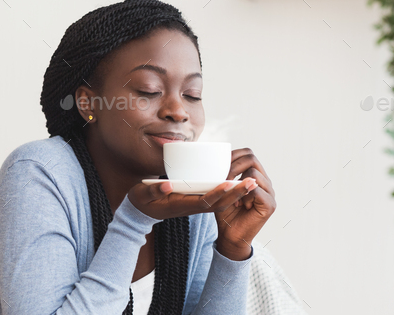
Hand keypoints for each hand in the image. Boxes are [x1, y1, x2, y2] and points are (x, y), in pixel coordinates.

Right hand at [127, 179, 256, 219]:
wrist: (141, 212)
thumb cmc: (141, 201)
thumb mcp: (142, 195)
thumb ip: (153, 190)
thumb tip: (167, 185)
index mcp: (181, 206)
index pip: (204, 201)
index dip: (218, 193)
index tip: (230, 183)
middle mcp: (192, 207)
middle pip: (219, 203)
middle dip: (236, 194)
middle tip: (253, 182)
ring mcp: (195, 205)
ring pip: (221, 202)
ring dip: (237, 193)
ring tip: (252, 182)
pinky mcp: (197, 201)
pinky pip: (217, 200)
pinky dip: (229, 193)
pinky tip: (240, 183)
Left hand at [214, 148, 276, 260]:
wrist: (230, 236)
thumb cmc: (225, 213)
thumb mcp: (223, 189)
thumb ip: (226, 174)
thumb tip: (218, 156)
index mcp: (256, 175)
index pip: (249, 154)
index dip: (233, 154)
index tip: (219, 164)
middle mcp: (265, 181)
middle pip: (252, 159)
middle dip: (233, 166)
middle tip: (222, 179)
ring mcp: (270, 193)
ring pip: (253, 173)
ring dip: (237, 182)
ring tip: (231, 196)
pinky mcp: (270, 205)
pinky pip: (255, 190)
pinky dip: (243, 195)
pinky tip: (238, 205)